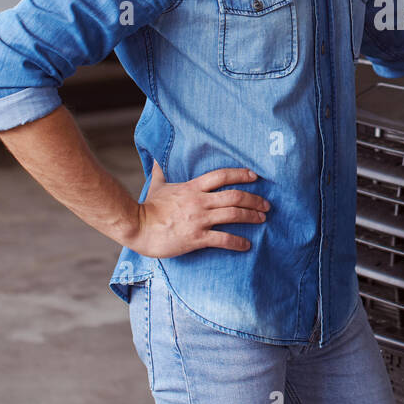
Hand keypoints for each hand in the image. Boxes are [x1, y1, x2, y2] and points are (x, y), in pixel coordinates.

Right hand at [126, 161, 269, 257]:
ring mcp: (199, 220)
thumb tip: (157, 158)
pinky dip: (238, 242)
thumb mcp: (157, 185)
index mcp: (192, 188)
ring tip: (262, 219)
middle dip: (254, 199)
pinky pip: (223, 239)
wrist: (137, 227)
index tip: (255, 176)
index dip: (240, 174)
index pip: (222, 176)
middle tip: (266, 204)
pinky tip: (246, 245)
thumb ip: (161, 171)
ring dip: (251, 216)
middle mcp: (199, 202)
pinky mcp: (197, 238)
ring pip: (233, 214)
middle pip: (234, 196)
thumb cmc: (147, 207)